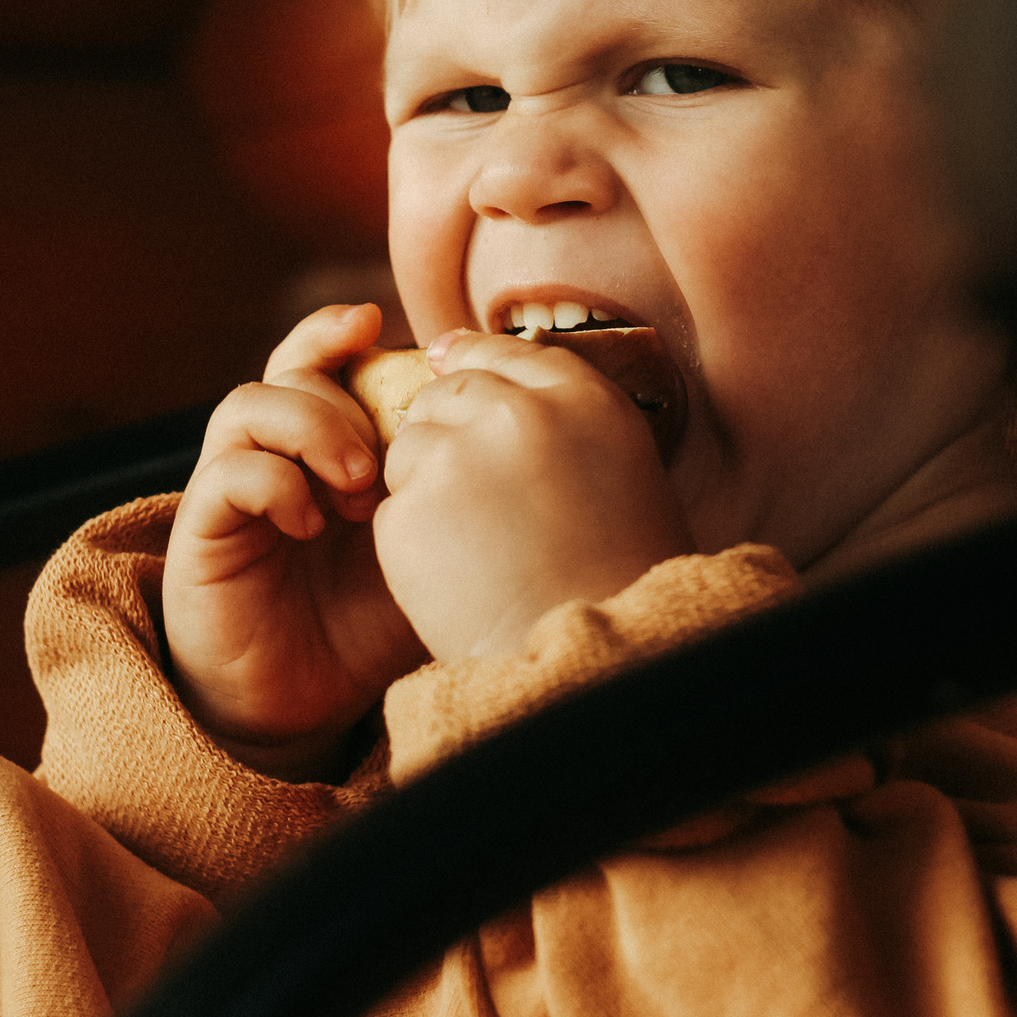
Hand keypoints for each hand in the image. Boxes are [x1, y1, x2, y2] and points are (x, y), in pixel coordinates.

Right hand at [164, 304, 430, 778]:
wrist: (301, 710)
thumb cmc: (365, 630)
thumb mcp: (426, 554)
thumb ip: (451, 498)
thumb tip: (521, 444)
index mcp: (325, 449)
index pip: (326, 362)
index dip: (346, 334)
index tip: (389, 329)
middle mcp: (275, 457)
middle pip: (290, 370)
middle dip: (343, 390)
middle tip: (388, 454)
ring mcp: (234, 491)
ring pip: (248, 406)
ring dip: (310, 428)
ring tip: (358, 486)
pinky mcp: (203, 533)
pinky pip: (225, 475)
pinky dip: (273, 483)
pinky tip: (311, 524)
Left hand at [375, 329, 691, 661]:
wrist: (595, 665)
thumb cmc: (623, 578)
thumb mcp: (623, 471)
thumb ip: (563, 418)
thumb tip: (485, 375)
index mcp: (584, 400)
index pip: (510, 351)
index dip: (477, 361)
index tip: (456, 369)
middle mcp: (517, 413)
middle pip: (448, 391)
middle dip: (449, 430)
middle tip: (479, 498)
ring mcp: (456, 459)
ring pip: (409, 446)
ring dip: (427, 484)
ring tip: (479, 547)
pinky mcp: (407, 512)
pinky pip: (393, 508)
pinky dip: (413, 540)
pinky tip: (458, 577)